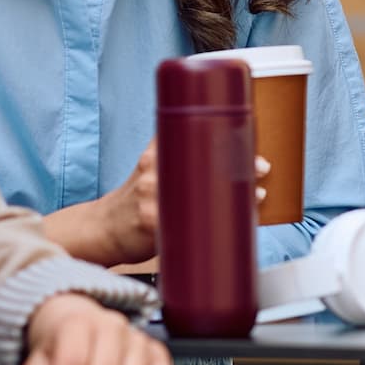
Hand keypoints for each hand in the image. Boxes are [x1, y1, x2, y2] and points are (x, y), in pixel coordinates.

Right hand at [46, 147, 269, 267]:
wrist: (103, 229)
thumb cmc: (132, 199)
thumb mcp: (147, 166)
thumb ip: (171, 152)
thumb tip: (213, 143)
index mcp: (154, 154)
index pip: (189, 135)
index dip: (223, 136)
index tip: (246, 138)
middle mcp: (152, 170)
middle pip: (202, 161)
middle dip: (237, 164)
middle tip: (260, 167)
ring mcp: (153, 197)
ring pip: (202, 192)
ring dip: (235, 193)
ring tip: (257, 195)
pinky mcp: (153, 223)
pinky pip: (191, 221)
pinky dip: (219, 220)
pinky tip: (237, 220)